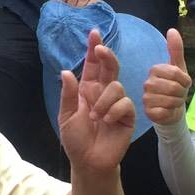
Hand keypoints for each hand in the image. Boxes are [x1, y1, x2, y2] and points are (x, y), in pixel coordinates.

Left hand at [51, 0, 110, 7]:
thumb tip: (54, 0)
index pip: (59, 0)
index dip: (58, 7)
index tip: (58, 11)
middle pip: (68, 7)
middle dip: (68, 11)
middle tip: (68, 13)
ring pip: (77, 10)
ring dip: (76, 13)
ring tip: (77, 13)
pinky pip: (88, 9)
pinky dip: (86, 11)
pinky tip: (85, 12)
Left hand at [59, 28, 135, 173]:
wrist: (89, 161)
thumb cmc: (76, 140)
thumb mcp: (66, 116)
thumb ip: (68, 94)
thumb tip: (67, 71)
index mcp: (88, 90)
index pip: (92, 66)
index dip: (94, 50)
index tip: (94, 33)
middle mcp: (104, 93)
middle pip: (109, 67)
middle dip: (106, 55)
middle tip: (101, 49)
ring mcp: (117, 103)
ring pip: (116, 86)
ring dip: (104, 101)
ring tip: (95, 117)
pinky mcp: (127, 115)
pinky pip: (125, 103)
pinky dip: (113, 111)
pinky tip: (106, 121)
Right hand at [143, 28, 191, 127]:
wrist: (172, 109)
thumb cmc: (176, 87)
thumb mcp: (179, 68)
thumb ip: (176, 49)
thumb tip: (172, 30)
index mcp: (155, 70)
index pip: (176, 73)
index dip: (185, 81)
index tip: (184, 84)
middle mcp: (147, 83)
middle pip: (174, 87)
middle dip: (182, 93)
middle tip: (179, 94)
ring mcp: (146, 98)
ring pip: (171, 100)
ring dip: (178, 103)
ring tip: (174, 102)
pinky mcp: (148, 112)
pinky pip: (165, 111)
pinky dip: (171, 111)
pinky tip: (168, 110)